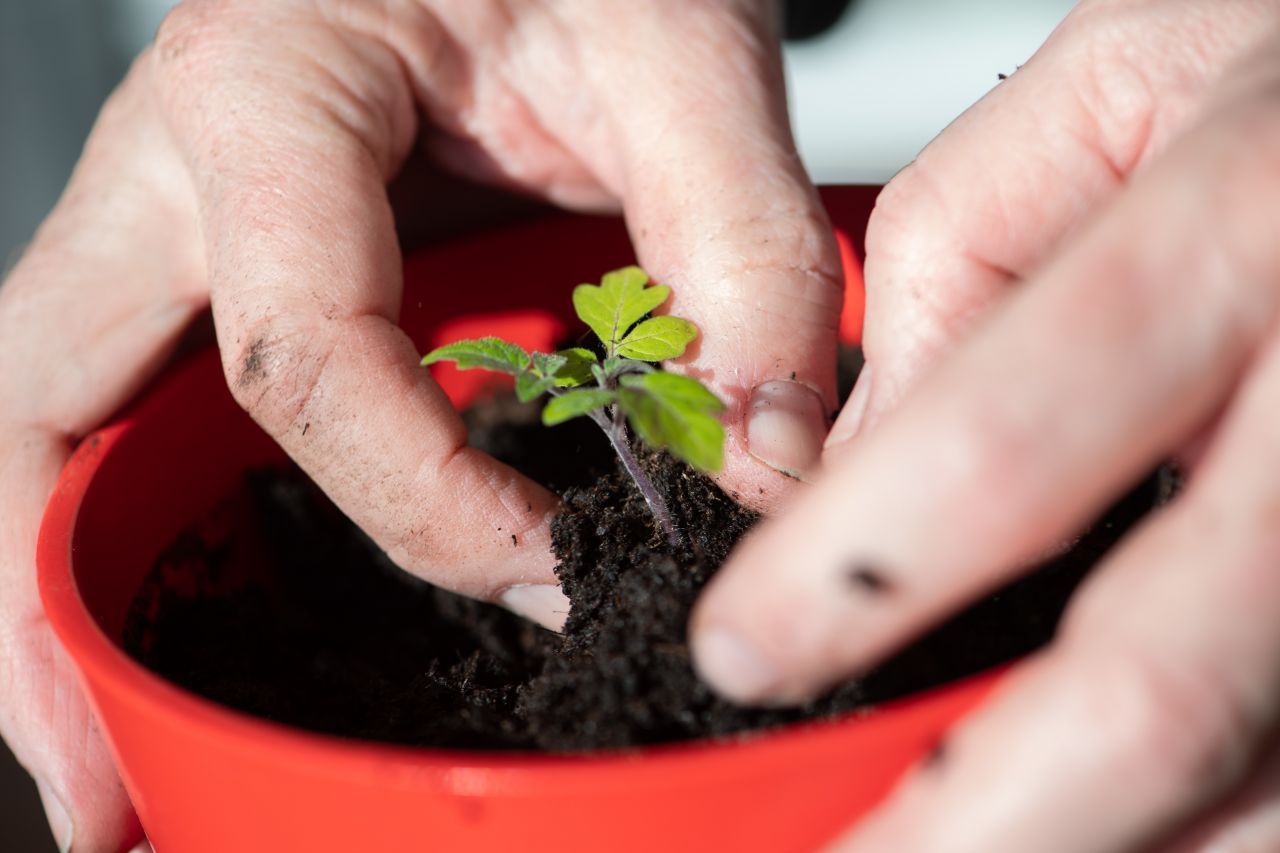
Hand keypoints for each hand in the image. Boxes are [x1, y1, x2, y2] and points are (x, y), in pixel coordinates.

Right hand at [0, 0, 838, 847]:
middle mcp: (182, 163)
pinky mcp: (229, 251)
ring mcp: (184, 213)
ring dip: (55, 582)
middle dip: (46, 603)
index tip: (561, 572)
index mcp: (270, 94)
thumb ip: (742, 259)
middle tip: (97, 782)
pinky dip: (132, 515)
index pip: (296, 359)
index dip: (425, 503)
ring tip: (98, 746)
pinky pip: (138, 396)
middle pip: (44, 403)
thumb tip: (760, 469)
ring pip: (53, 412)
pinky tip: (176, 603)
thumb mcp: (685, 58)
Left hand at [691, 1, 1279, 849]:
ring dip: (1107, 851)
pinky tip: (1117, 832)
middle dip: (983, 817)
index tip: (741, 654)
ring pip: (1268, 771)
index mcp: (1230, 235)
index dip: (852, 581)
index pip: (1002, 447)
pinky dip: (1210, 825)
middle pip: (1160, 684)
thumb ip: (949, 277)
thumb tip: (844, 466)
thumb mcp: (1098, 99)